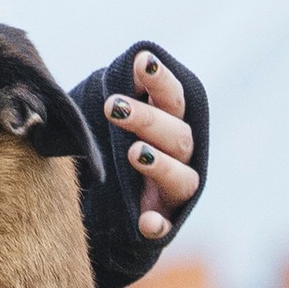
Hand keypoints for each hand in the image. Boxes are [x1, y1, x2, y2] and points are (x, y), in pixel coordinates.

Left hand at [110, 53, 197, 243]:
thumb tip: (117, 64)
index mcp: (170, 124)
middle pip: (177, 135)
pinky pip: (166, 226)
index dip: (161, 80)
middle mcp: (181, 156)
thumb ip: (117, 95)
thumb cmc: (110, 149)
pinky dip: (158, 224)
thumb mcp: (110, 119)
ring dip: (160, 164)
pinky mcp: (163, 223)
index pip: (174, 99)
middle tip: (113, 106)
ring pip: (182, 176)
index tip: (141, 62)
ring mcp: (173, 191)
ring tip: (134, 153)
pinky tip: (145, 222)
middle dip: (148, 118)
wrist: (106, 208)